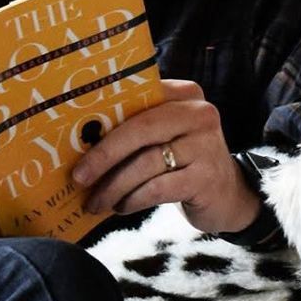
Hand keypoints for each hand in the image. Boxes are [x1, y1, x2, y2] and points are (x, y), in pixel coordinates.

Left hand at [70, 80, 260, 233]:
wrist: (228, 195)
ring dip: (114, 186)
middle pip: (139, 130)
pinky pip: (158, 188)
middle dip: (103, 155)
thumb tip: (79, 139)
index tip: (72, 135)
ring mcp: (206, 146)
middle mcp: (199, 114)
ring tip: (97, 201)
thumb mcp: (166, 135)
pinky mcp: (206, 178)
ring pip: (146, 163)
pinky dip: (134, 198)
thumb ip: (136, 126)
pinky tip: (122, 206)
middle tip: (79, 177)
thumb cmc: (183, 162)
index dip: (103, 115)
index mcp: (184, 94)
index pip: (137, 97)